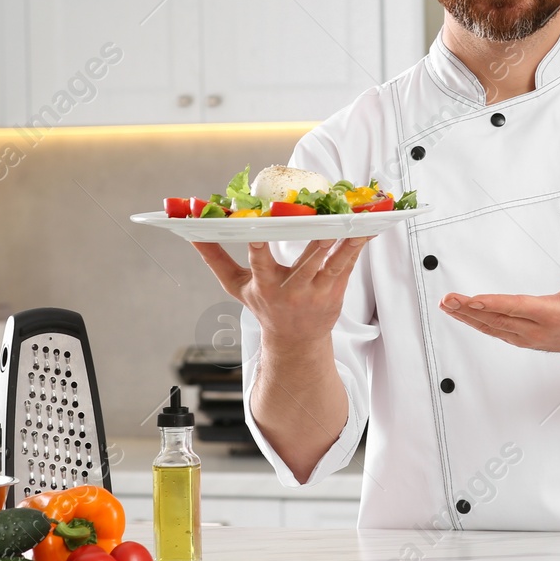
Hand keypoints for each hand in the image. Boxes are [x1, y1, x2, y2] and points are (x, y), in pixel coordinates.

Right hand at [192, 236, 372, 347]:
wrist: (295, 342)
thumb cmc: (264, 306)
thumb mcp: (236, 285)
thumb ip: (214, 257)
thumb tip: (190, 231)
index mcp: (265, 284)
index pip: (258, 261)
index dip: (257, 244)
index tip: (256, 224)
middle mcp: (292, 290)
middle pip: (304, 263)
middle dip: (314, 243)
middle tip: (323, 218)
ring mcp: (316, 292)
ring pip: (333, 263)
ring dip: (345, 242)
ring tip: (357, 219)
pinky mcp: (336, 291)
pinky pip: (349, 264)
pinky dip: (358, 244)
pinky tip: (369, 226)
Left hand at [438, 254, 559, 368]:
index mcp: (550, 314)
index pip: (516, 307)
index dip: (492, 303)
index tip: (472, 299)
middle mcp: (534, 329)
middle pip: (496, 319)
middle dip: (468, 309)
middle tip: (447, 299)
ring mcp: (524, 337)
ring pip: (490, 327)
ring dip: (465, 316)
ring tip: (446, 305)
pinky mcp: (518, 340)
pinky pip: (492, 330)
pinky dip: (473, 321)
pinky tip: (459, 313)